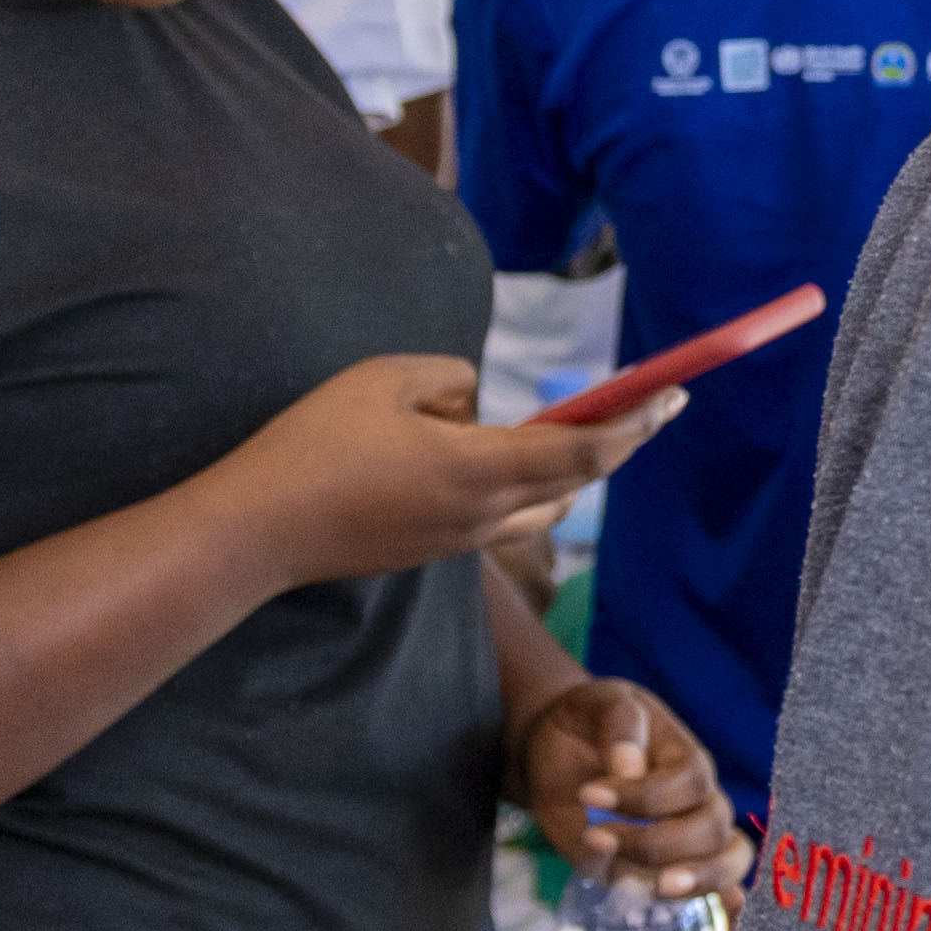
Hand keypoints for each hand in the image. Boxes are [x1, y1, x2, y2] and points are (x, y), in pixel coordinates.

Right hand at [209, 356, 659, 590]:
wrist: (257, 532)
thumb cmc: (313, 446)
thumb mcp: (384, 379)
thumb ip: (450, 378)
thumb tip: (476, 402)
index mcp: (481, 468)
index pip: (584, 449)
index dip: (635, 424)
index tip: (673, 399)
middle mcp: (484, 514)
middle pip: (575, 482)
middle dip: (618, 442)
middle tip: (648, 407)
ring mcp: (460, 540)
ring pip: (542, 506)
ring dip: (568, 471)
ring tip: (570, 428)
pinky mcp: (433, 551)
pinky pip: (502, 516)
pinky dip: (522, 486)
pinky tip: (499, 455)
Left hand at [521, 678, 744, 903]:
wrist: (557, 753)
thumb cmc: (587, 724)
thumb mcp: (599, 703)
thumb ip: (618, 724)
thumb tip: (629, 767)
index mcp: (688, 759)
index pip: (689, 783)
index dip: (645, 795)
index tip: (589, 791)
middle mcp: (698, 803)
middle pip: (713, 830)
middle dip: (660, 842)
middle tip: (598, 837)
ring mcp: (685, 842)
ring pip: (727, 865)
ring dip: (694, 880)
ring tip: (652, 887)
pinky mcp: (664, 872)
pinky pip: (715, 894)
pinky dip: (727, 912)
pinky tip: (726, 930)